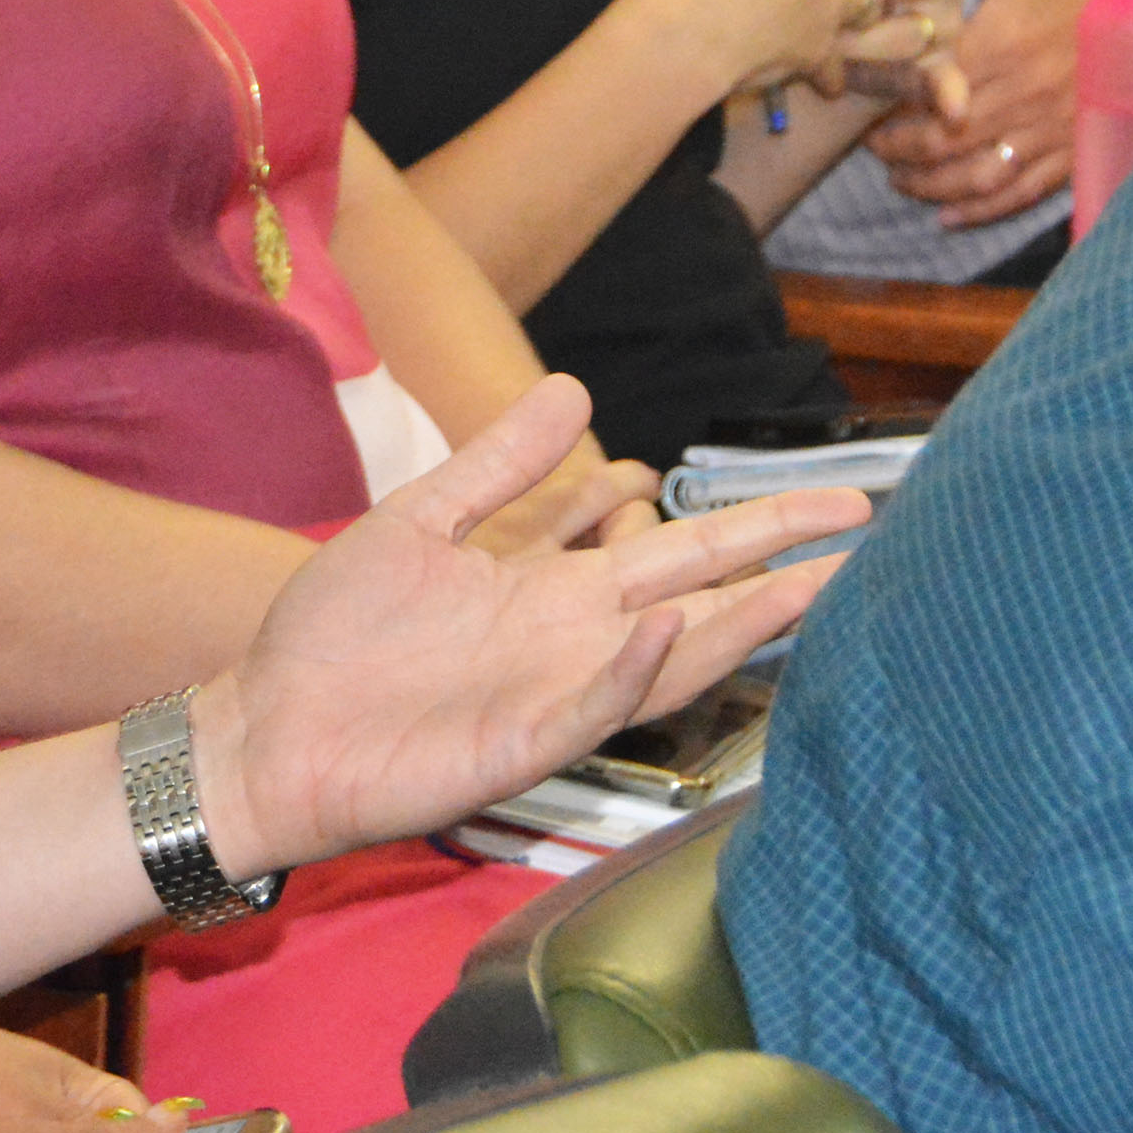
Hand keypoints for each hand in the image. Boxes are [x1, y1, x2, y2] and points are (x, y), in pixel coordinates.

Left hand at [190, 376, 866, 882]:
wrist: (269, 724)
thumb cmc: (337, 634)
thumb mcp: (420, 520)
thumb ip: (499, 466)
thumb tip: (573, 388)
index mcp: (553, 591)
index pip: (672, 549)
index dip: (747, 524)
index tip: (823, 490)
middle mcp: (573, 642)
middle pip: (700, 596)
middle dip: (780, 561)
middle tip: (863, 522)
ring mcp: (554, 695)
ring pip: (670, 657)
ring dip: (736, 624)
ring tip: (810, 580)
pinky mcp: (519, 744)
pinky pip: (591, 708)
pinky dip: (631, 672)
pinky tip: (667, 628)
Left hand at [864, 0, 1104, 228]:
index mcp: (999, 45)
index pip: (924, 90)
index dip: (888, 106)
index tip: (866, 108)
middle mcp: (1021, 94)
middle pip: (942, 140)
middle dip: (899, 150)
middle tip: (875, 148)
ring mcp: (1050, 128)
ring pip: (975, 174)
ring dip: (930, 185)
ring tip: (902, 181)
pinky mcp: (1075, 149)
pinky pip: (1023, 191)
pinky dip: (982, 209)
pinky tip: (950, 217)